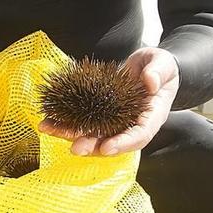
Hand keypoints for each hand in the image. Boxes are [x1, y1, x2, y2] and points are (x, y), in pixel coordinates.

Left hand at [37, 48, 177, 156]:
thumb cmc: (160, 67)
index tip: (107, 147)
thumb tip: (149, 82)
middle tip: (75, 148)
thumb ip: (158, 72)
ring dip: (71, 135)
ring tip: (51, 131)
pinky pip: (84, 121)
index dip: (123, 143)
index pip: (139, 135)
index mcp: (151, 117)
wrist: (150, 67)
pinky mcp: (101, 115)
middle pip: (112, 141)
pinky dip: (66, 122)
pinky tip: (49, 120)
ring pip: (93, 134)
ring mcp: (115, 122)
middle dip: (93, 146)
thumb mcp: (163, 64)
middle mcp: (131, 125)